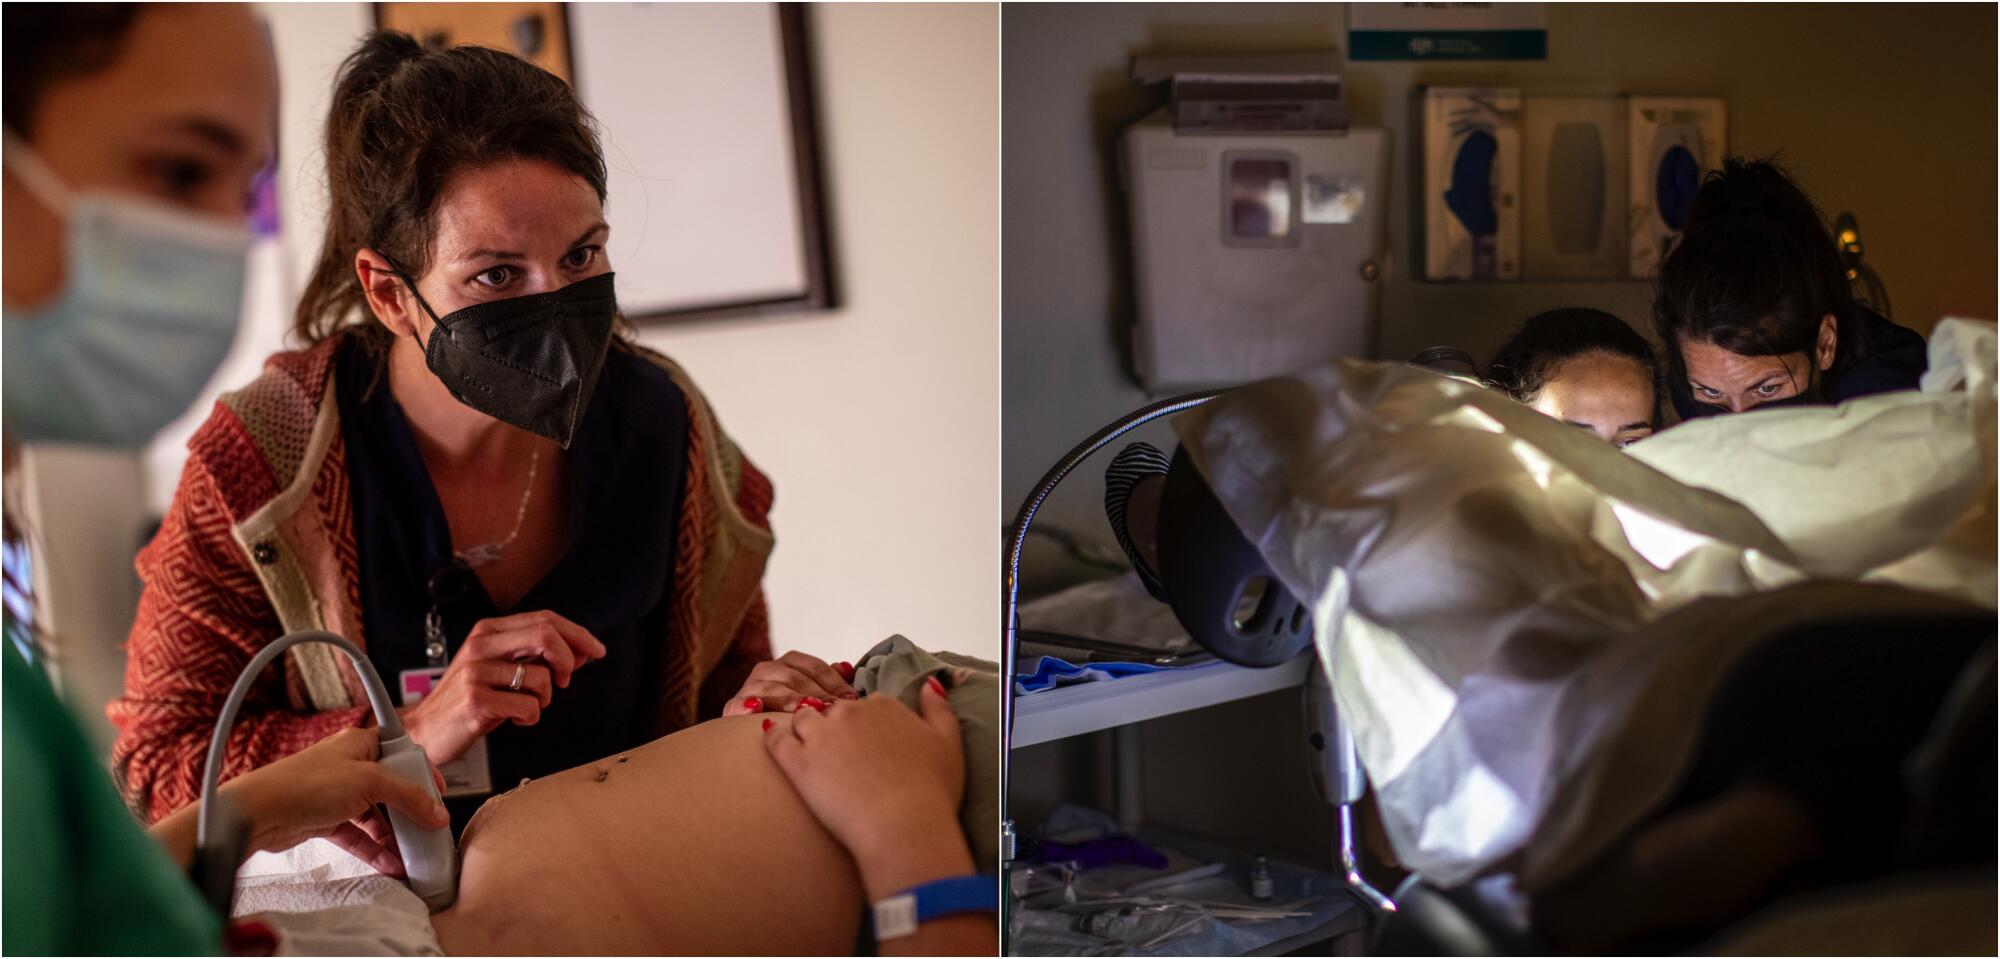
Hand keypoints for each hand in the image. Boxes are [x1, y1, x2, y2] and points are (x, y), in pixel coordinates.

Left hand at [224, 727, 449, 875]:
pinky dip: (374, 849)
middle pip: (392, 789)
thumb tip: (436, 811)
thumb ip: (408, 796)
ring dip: (394, 836)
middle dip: (410, 812)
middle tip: (428, 830)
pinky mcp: (326, 820)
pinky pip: (358, 835)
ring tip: (412, 855)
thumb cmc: (304, 784)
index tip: (440, 796)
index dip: (423, 775)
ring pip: (376, 816)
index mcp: (361, 744)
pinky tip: (390, 864)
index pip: (403, 755)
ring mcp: (338, 794)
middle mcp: (350, 766)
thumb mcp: (369, 782)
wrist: (259, 813)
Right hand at [400, 610, 606, 761]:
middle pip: (546, 635)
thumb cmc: (468, 701)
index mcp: (488, 632)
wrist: (424, 730)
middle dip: (569, 659)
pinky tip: (515, 719)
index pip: (544, 619)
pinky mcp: (475, 700)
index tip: (596, 650)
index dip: (577, 634)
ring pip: (540, 676)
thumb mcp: (502, 672)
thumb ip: (536, 658)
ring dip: (546, 698)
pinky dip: (531, 716)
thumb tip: (581, 652)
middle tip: (566, 680)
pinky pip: (527, 706)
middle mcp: (481, 646)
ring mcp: (476, 672)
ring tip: (527, 706)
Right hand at [722, 650, 857, 715]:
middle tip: (833, 710)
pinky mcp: (733, 706)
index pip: (815, 667)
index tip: (851, 700)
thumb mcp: (811, 695)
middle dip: (817, 694)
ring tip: (805, 709)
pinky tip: (755, 710)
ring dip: (790, 699)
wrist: (750, 734)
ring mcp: (750, 687)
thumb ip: (828, 680)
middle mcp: (768, 669)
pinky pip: (738, 705)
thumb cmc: (791, 714)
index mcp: (789, 663)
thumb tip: (847, 667)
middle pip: (795, 678)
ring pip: (772, 690)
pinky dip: (746, 706)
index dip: (834, 682)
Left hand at [761, 675, 969, 897]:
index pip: (865, 706)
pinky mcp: (798, 764)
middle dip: (835, 728)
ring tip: (808, 748)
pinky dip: (772, 736)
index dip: (865, 726)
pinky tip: (772, 737)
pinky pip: (776, 741)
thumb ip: (938, 708)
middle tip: (840, 756)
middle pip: (832, 711)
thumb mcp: (948, 743)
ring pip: (802, 720)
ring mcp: (820, 737)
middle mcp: (848, 713)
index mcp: (882, 706)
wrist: (904, 828)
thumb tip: (930, 684)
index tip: (867, 747)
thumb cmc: (931, 790)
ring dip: (804, 729)